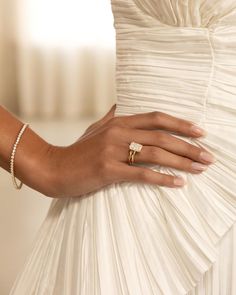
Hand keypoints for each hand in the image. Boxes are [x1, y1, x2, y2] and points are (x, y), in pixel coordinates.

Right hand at [44, 104, 215, 197]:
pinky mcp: (108, 170)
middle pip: (162, 136)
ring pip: (155, 154)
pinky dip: (162, 179)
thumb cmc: (78, 151)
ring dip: (181, 162)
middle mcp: (118, 133)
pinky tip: (178, 183)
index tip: (200, 132)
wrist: (54, 168)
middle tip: (208, 156)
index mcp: (118, 122)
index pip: (156, 118)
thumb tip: (121, 105)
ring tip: (199, 169)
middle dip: (189, 146)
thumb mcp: (95, 129)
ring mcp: (113, 151)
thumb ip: (111, 117)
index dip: (180, 123)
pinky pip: (142, 174)